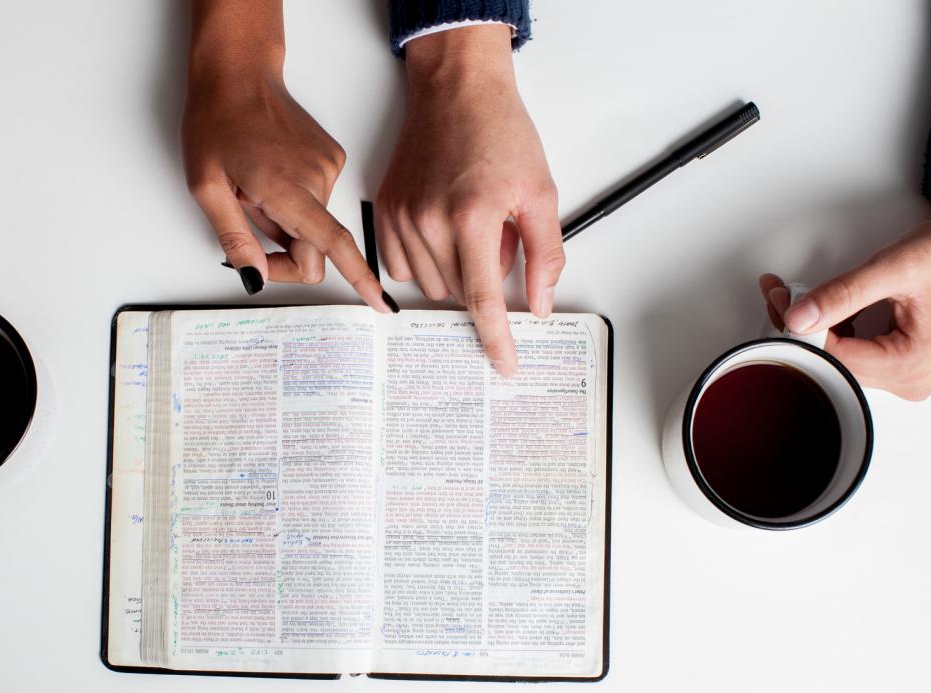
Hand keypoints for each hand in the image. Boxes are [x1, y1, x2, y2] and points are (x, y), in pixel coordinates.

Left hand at [181, 0, 389, 310]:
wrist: (238, 74)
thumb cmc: (216, 122)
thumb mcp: (206, 188)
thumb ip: (234, 238)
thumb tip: (256, 278)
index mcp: (286, 188)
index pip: (333, 244)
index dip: (359, 278)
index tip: (380, 304)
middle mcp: (317, 179)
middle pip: (316, 248)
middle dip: (285, 254)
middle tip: (249, 233)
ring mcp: (329, 167)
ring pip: (315, 227)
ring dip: (285, 223)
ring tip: (255, 190)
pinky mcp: (332, 160)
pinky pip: (317, 203)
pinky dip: (294, 204)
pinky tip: (271, 178)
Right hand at [377, 24, 564, 375]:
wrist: (457, 90)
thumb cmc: (498, 131)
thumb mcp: (540, 193)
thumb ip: (544, 255)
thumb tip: (539, 303)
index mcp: (472, 217)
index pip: (483, 300)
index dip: (495, 339)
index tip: (503, 364)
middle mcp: (430, 221)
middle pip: (458, 293)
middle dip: (482, 277)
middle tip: (496, 234)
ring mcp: (401, 217)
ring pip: (430, 284)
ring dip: (454, 270)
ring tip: (469, 224)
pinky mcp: (385, 210)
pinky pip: (403, 266)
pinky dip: (427, 260)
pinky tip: (442, 228)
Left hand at [760, 191, 930, 399]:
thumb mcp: (894, 268)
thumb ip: (845, 292)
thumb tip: (798, 317)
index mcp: (912, 365)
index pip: (837, 359)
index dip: (802, 330)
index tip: (781, 300)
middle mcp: (907, 378)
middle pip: (832, 361)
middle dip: (800, 326)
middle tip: (778, 292)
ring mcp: (898, 373)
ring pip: (833, 356)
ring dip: (808, 325)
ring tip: (790, 293)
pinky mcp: (889, 361)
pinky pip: (843, 349)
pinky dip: (825, 325)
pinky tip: (814, 304)